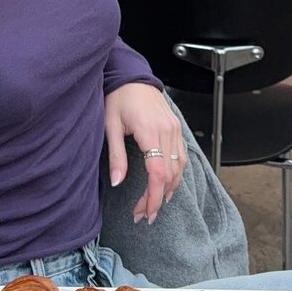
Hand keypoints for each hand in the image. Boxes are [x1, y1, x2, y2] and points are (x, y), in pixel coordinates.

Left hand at [104, 83, 185, 224]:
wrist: (131, 75)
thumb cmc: (118, 97)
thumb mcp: (110, 125)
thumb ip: (116, 156)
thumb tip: (117, 182)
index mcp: (150, 131)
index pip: (158, 173)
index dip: (152, 197)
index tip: (144, 213)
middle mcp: (168, 131)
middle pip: (169, 175)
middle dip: (157, 198)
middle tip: (143, 214)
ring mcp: (175, 129)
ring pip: (179, 168)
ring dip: (167, 189)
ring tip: (153, 205)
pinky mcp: (176, 128)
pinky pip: (181, 157)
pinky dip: (175, 175)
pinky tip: (165, 185)